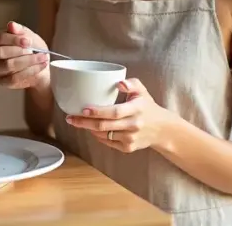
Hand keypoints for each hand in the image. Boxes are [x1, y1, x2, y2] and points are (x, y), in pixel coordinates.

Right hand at [0, 21, 50, 89]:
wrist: (43, 66)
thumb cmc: (34, 50)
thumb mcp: (31, 37)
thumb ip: (20, 31)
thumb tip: (11, 25)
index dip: (13, 39)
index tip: (28, 41)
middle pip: (0, 52)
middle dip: (20, 51)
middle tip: (34, 50)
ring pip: (8, 65)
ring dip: (27, 61)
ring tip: (42, 58)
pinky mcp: (4, 81)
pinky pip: (12, 78)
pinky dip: (29, 72)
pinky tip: (39, 67)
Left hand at [64, 78, 178, 152]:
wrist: (161, 129)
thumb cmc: (147, 106)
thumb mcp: (142, 91)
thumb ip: (131, 83)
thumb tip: (119, 83)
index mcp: (136, 109)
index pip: (114, 112)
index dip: (97, 111)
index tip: (83, 109)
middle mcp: (134, 125)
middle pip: (104, 126)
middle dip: (84, 122)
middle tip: (70, 118)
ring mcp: (130, 139)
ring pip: (103, 135)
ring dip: (88, 129)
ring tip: (78, 121)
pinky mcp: (128, 148)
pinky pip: (107, 142)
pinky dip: (98, 136)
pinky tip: (93, 129)